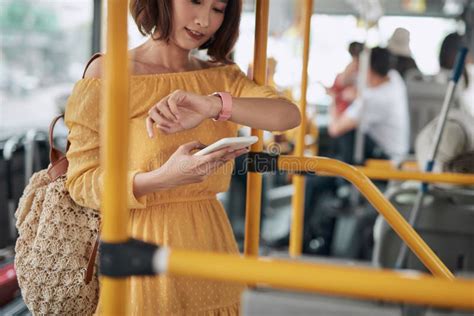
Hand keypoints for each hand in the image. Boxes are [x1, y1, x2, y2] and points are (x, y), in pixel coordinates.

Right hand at [133, 141, 248, 196]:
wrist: (166, 179)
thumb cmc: (173, 162)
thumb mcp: (182, 149)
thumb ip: (195, 144)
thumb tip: (206, 145)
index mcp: (197, 162)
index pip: (215, 156)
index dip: (226, 151)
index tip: (235, 146)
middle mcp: (202, 170)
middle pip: (221, 161)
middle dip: (234, 154)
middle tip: (245, 148)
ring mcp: (203, 176)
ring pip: (219, 165)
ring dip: (229, 158)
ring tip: (239, 151)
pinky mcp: (202, 178)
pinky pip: (213, 168)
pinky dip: (220, 162)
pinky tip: (227, 157)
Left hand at [146, 90, 221, 136]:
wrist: (206, 111)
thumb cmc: (194, 118)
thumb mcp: (180, 128)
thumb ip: (169, 129)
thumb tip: (158, 126)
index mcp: (164, 113)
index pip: (151, 119)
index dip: (149, 128)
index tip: (152, 137)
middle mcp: (165, 105)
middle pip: (152, 111)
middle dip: (159, 120)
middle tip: (169, 125)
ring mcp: (171, 98)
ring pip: (160, 105)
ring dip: (167, 116)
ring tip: (177, 121)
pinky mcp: (178, 94)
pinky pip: (170, 101)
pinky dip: (173, 110)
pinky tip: (179, 116)